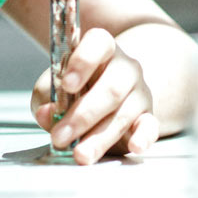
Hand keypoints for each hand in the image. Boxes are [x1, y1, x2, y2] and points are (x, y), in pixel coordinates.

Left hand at [31, 29, 158, 163]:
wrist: (104, 98)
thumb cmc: (75, 89)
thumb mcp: (54, 87)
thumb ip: (46, 96)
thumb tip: (47, 113)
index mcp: (101, 48)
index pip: (98, 44)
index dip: (83, 62)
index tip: (67, 85)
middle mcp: (125, 66)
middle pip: (111, 88)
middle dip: (83, 115)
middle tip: (60, 136)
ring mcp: (139, 91)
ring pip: (123, 113)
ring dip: (99, 138)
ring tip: (79, 154)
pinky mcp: (147, 116)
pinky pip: (150, 126)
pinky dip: (143, 137)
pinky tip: (134, 146)